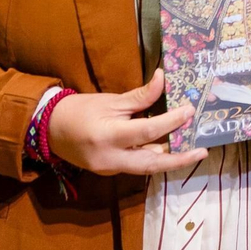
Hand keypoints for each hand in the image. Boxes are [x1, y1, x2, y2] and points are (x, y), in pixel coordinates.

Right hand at [46, 68, 207, 175]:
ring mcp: (110, 168)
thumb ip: (140, 96)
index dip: (172, 121)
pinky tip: (167, 147)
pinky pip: (137, 165)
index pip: (148, 131)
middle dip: (179, 159)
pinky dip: (153, 156)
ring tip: (192, 148)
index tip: (189, 111)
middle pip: (152, 163)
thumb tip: (163, 78)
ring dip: (169, 158)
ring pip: (146, 167)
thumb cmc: (80, 110)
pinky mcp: (110, 171)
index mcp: (109, 137)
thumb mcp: (110, 100)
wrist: (49, 130)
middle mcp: (111, 158)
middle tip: (202, 151)